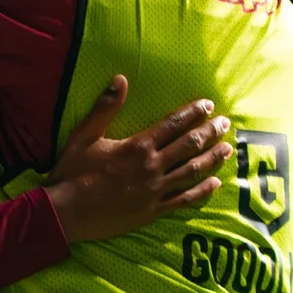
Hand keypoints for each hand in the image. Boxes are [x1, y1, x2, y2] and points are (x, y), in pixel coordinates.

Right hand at [43, 76, 231, 243]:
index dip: (193, 113)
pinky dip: (202, 192)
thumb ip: (105, 107)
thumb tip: (120, 79)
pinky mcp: (152, 211)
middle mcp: (152, 167)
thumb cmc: (72, 173)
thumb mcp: (85, 135)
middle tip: (226, 124)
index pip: (173, 124)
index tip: (208, 106)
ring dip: (212, 159)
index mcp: (137, 146)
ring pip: (192, 172)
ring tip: (227, 149)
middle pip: (189, 146)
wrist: (65, 213)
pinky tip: (215, 184)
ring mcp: (155, 191)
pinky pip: (184, 201)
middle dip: (210, 133)